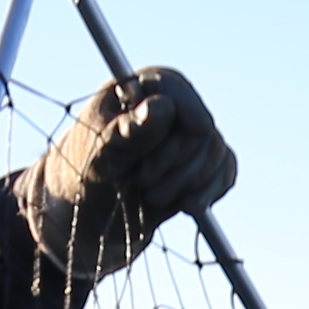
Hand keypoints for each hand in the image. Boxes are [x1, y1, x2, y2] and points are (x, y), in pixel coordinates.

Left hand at [17, 66, 237, 284]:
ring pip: (217, 154)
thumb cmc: (82, 181)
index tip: (162, 158)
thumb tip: (161, 107)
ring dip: (185, 185)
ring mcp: (189, 134)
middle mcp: (168, 104)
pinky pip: (226, 172)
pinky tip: (183, 204)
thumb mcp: (98, 159)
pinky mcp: (203, 162)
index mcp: (138, 89)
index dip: (179, 124)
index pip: (178, 93)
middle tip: (141, 182)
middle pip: (201, 130)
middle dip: (174, 166)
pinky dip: (207, 194)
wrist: (88, 219)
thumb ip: (128, 133)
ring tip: (150, 196)